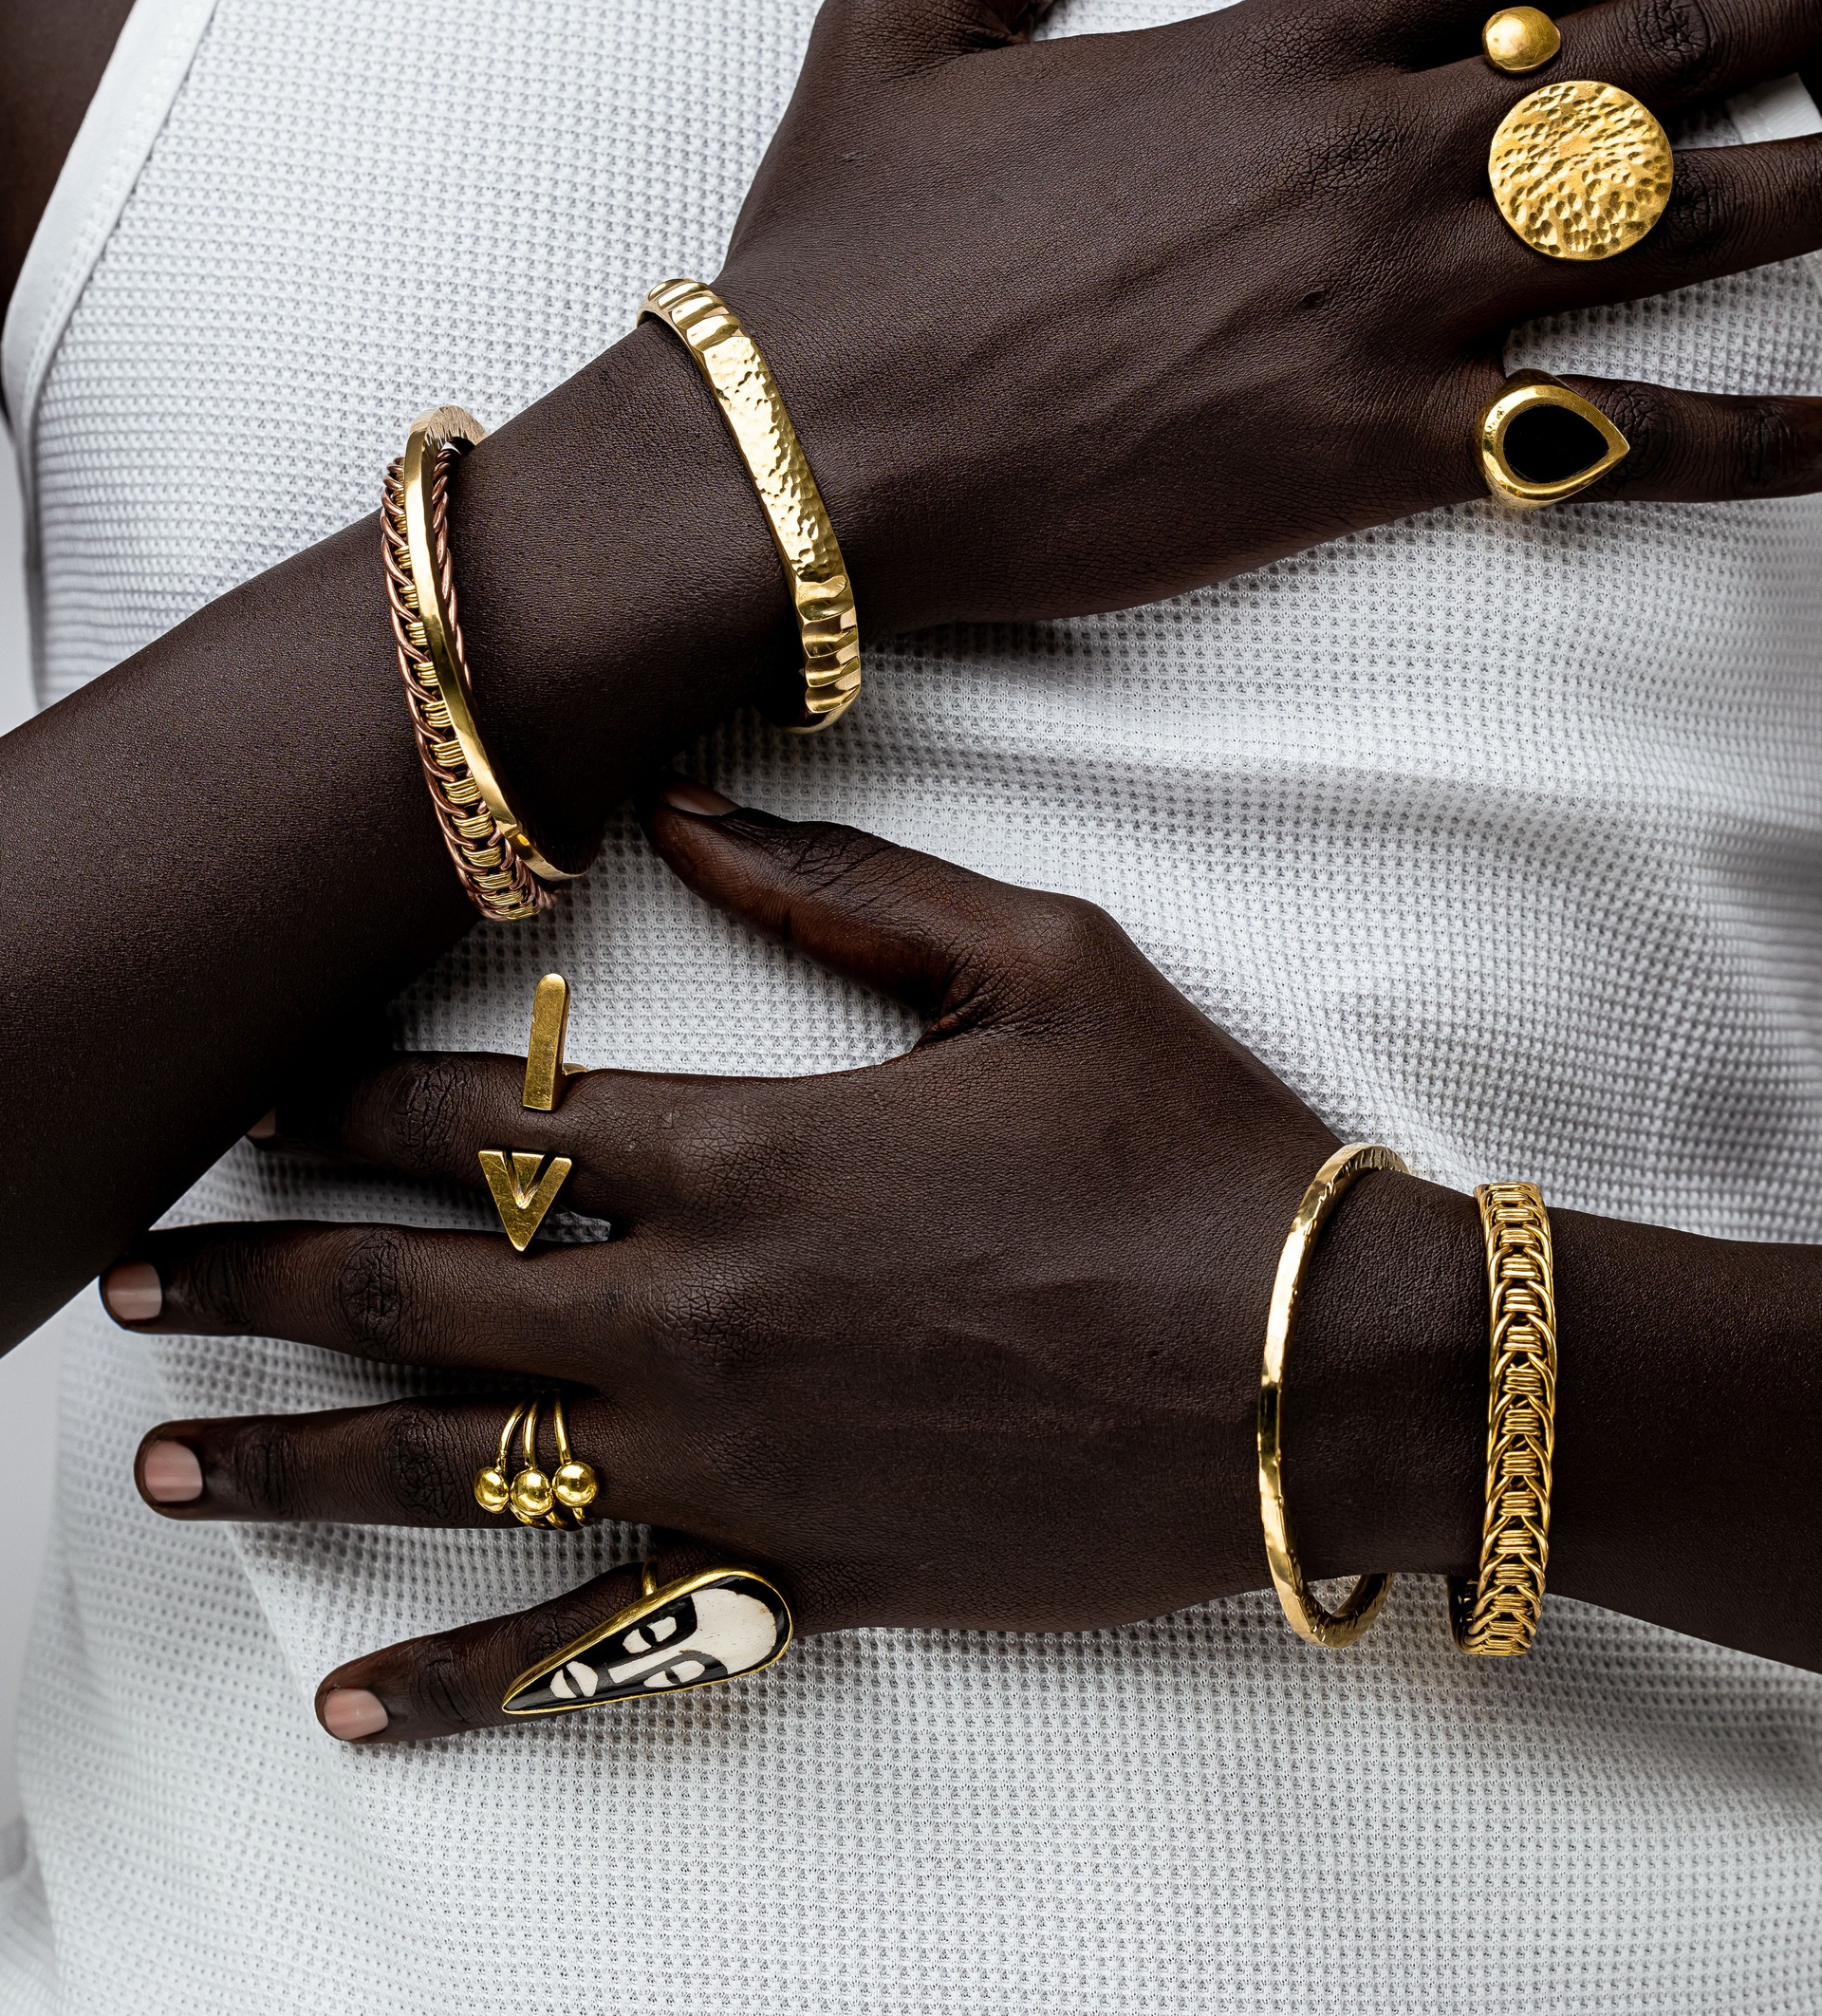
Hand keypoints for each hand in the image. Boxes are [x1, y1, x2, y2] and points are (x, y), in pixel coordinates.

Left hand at [109, 789, 1483, 1741]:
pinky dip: (459, 1678)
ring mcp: (737, 1456)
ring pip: (458, 1463)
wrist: (1317, 1365)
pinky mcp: (803, 1570)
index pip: (485, 1119)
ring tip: (164, 1466)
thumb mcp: (1039, 957)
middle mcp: (700, 1307)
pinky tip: (353, 1699)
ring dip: (293, 1457)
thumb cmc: (1189, 1147)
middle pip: (414, 1292)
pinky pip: (593, 1638)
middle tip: (129, 1281)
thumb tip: (684, 810)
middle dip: (252, 1281)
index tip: (253, 1110)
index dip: (346, 1111)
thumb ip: (844, 884)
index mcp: (748, 1145)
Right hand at [717, 0, 1821, 632]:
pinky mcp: (1375, 449)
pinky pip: (1608, 441)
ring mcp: (1386, 305)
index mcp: (1271, 43)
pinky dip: (1750, 440)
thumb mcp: (907, 17)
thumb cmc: (845, 250)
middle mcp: (1365, 156)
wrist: (799, 454)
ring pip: (1668, 221)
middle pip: (1652, 55)